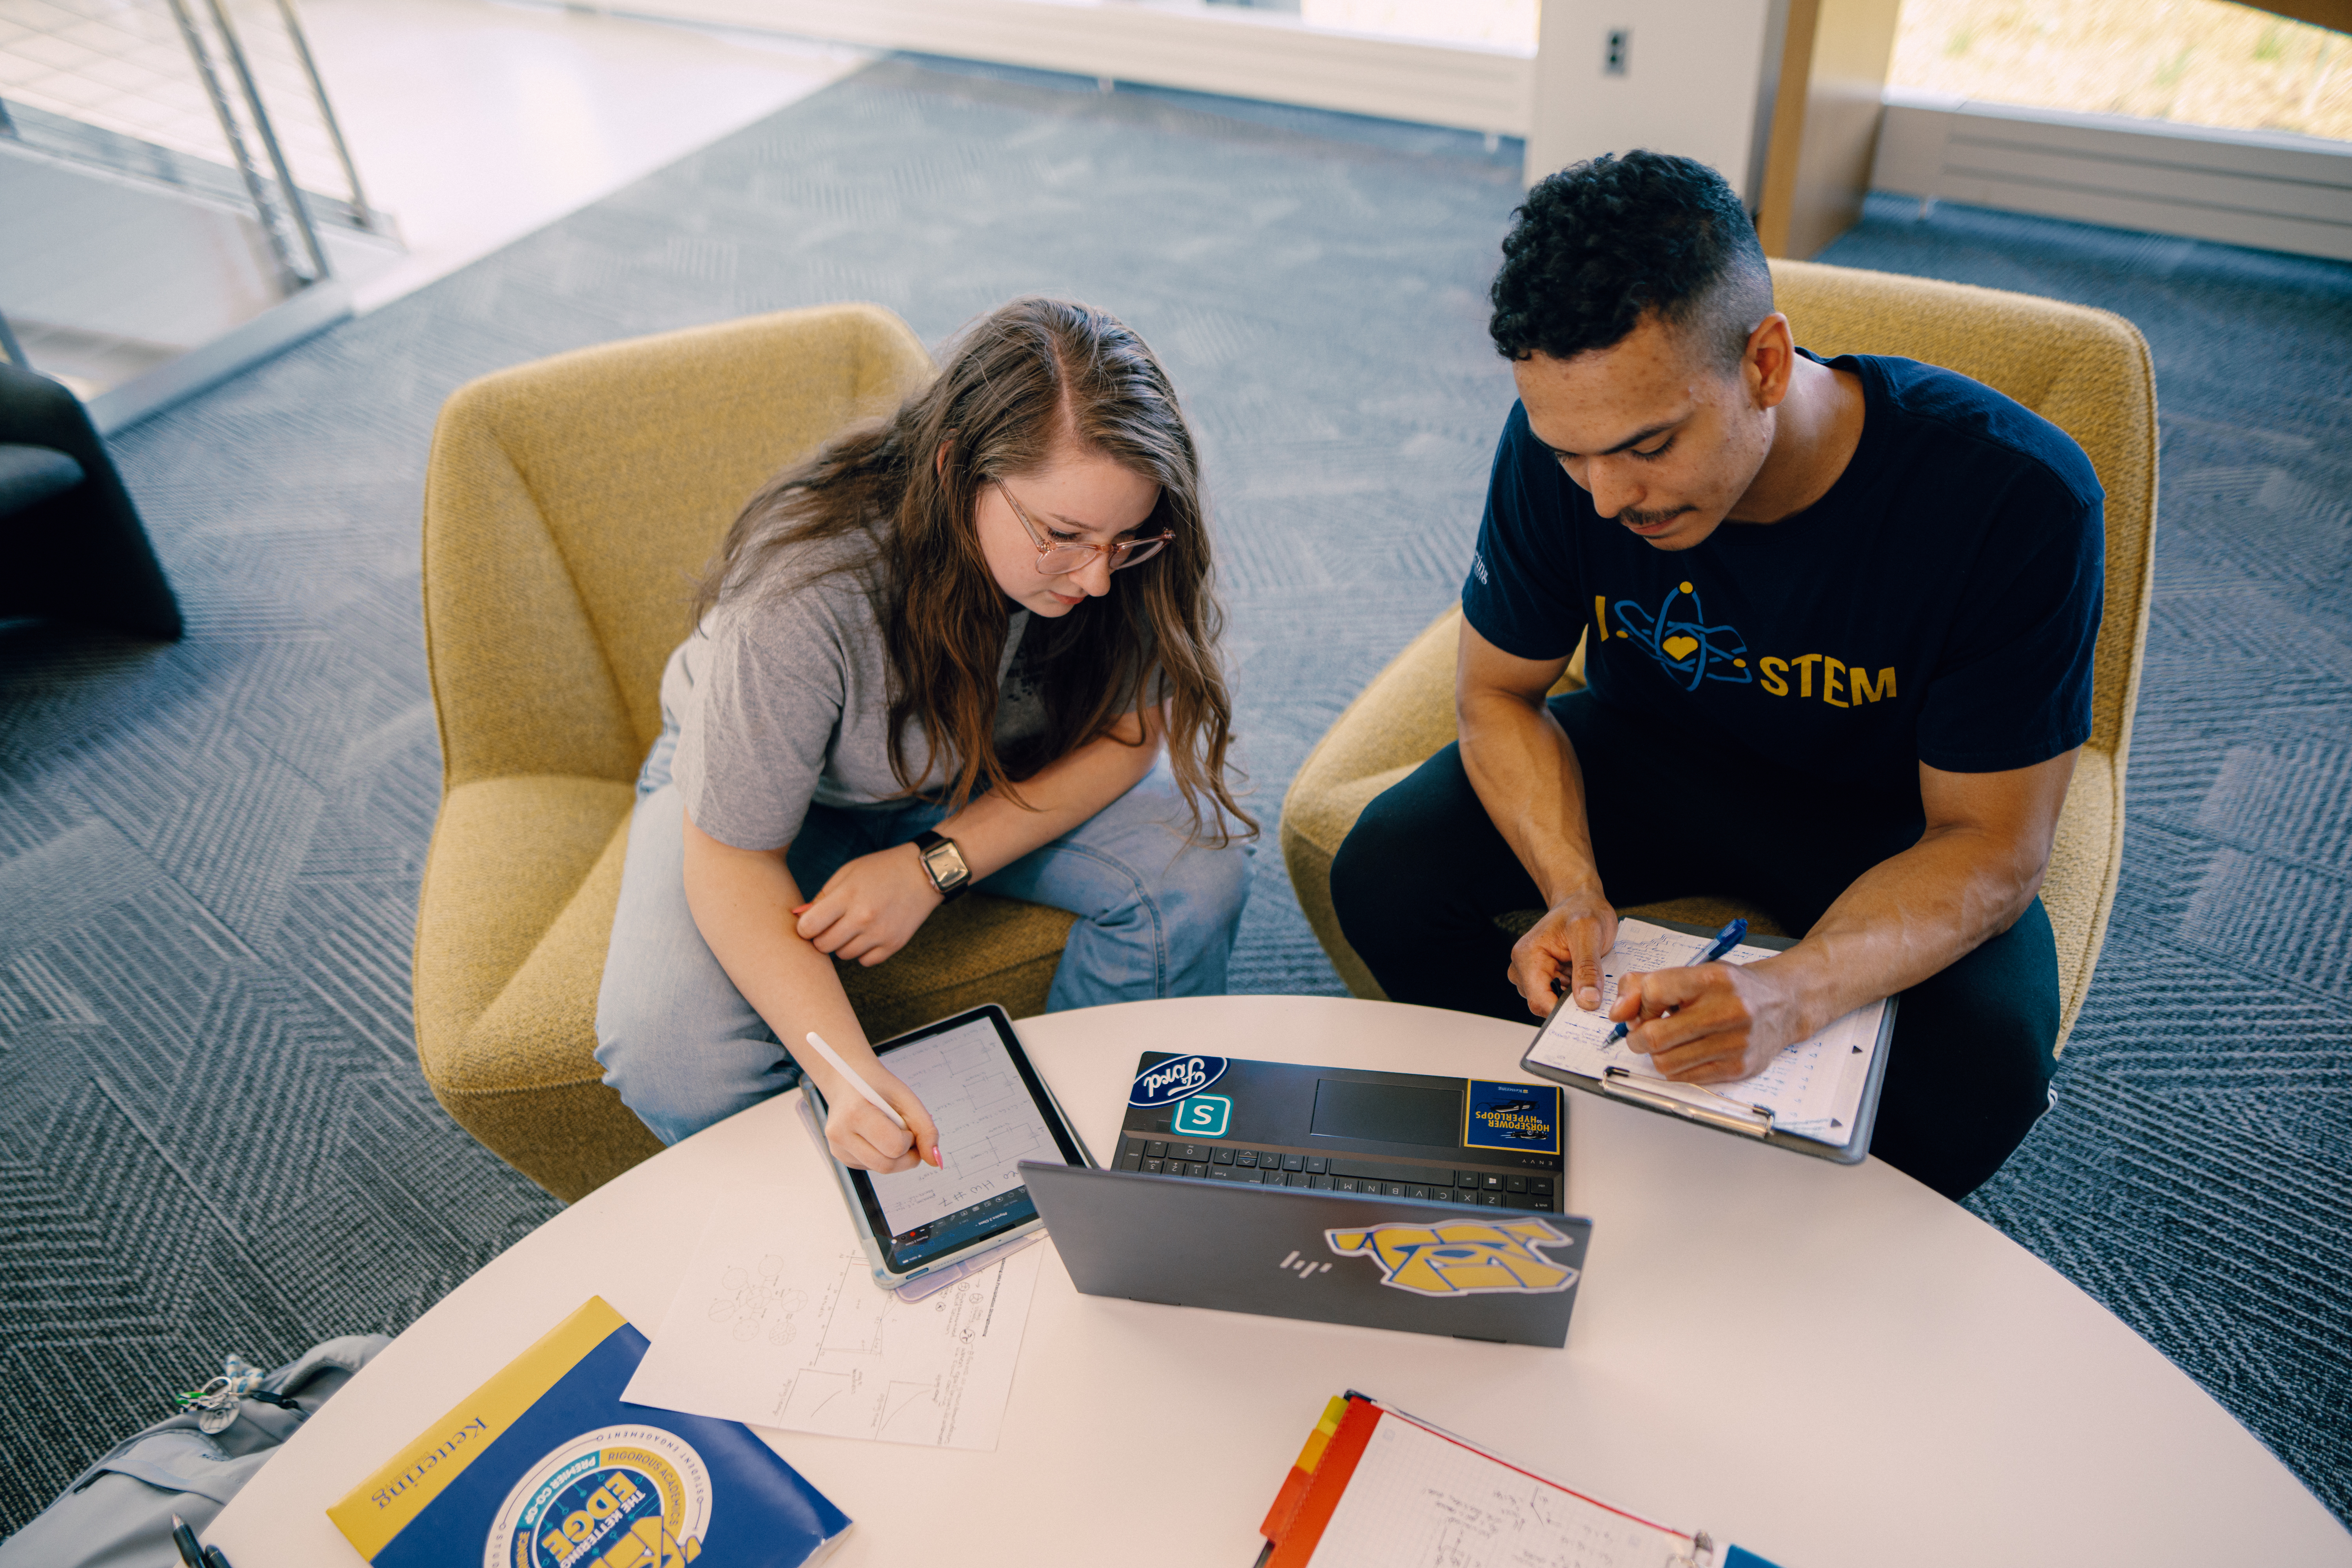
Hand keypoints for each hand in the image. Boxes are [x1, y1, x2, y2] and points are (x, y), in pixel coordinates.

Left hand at [794, 843, 944, 965]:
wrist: (923, 874)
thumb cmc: (880, 870)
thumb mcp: (848, 873)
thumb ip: (822, 897)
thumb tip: (799, 918)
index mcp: (847, 895)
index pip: (809, 927)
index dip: (804, 927)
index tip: (810, 923)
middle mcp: (863, 917)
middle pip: (823, 945)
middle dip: (821, 938)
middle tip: (829, 926)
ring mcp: (880, 934)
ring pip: (843, 955)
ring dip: (842, 944)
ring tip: (852, 927)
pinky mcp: (894, 945)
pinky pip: (865, 961)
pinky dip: (862, 951)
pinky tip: (868, 935)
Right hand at [820, 1060, 942, 1173]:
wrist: (847, 1081)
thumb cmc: (877, 1086)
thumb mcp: (906, 1098)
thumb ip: (926, 1129)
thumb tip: (936, 1161)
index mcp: (856, 1114)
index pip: (894, 1146)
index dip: (910, 1139)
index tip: (908, 1126)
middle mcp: (840, 1134)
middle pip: (887, 1165)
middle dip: (907, 1155)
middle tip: (907, 1134)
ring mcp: (838, 1148)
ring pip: (881, 1169)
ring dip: (896, 1156)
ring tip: (890, 1131)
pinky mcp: (840, 1156)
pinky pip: (872, 1167)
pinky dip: (883, 1155)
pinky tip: (877, 1136)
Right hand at [1507, 889, 1617, 1018]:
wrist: (1581, 901)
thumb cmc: (1582, 910)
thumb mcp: (1589, 934)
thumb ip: (1587, 968)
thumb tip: (1587, 1001)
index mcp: (1527, 956)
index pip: (1539, 1000)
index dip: (1564, 1011)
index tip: (1588, 1012)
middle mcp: (1523, 967)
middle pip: (1543, 1004)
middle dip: (1570, 1004)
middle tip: (1594, 989)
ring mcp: (1531, 973)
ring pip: (1552, 1002)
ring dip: (1573, 997)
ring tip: (1587, 975)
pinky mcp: (1544, 977)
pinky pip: (1558, 996)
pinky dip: (1574, 993)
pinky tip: (1583, 977)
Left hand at [1611, 959, 1804, 1082]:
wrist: (1784, 1003)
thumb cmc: (1731, 987)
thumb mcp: (1692, 973)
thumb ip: (1645, 984)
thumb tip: (1617, 1013)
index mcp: (1712, 979)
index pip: (1654, 991)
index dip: (1640, 1003)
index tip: (1648, 1007)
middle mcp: (1728, 1010)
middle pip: (1655, 1035)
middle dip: (1638, 1036)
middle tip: (1643, 1031)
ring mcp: (1736, 1042)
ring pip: (1665, 1062)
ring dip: (1655, 1054)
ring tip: (1667, 1041)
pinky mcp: (1739, 1067)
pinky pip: (1685, 1077)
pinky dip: (1675, 1067)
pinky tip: (1686, 1052)